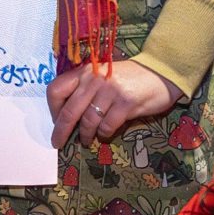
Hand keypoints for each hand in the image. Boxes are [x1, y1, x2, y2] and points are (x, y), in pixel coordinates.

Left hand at [47, 57, 181, 148]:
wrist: (161, 72)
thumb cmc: (128, 77)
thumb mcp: (102, 75)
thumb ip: (84, 89)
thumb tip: (65, 116)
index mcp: (85, 71)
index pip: (56, 89)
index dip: (52, 109)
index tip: (56, 120)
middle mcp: (94, 79)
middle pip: (69, 111)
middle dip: (62, 131)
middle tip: (58, 143)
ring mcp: (110, 91)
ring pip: (88, 121)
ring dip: (85, 135)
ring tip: (86, 141)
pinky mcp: (126, 103)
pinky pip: (107, 126)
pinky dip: (103, 134)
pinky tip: (105, 134)